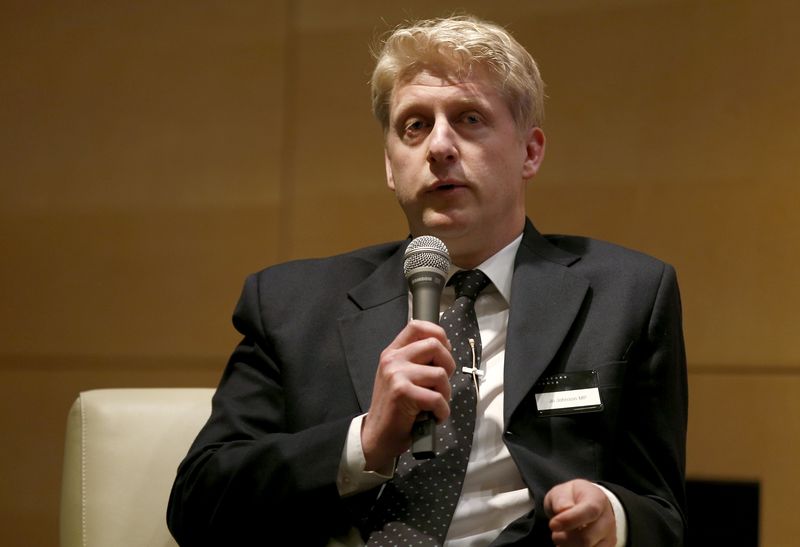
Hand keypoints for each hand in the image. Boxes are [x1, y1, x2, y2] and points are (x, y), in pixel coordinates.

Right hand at [361, 320, 454, 470]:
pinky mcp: (402, 392)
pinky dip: (442, 411)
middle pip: (435, 345)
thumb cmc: (395, 409)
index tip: (444, 352)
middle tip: (441, 385)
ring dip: (445, 393)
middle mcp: (393, 359)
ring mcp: (396, 374)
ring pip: (440, 374)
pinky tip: (433, 417)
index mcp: (393, 353)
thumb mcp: (400, 377)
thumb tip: (445, 348)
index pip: (417, 326)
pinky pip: (437, 397)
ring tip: (435, 405)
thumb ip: (416, 361)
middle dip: (448, 366)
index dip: (438, 334)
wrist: (377, 436)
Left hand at [544, 479, 616, 546]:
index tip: (553, 524)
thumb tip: (563, 510)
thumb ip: (561, 500)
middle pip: (586, 539)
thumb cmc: (572, 498)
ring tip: (562, 538)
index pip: (590, 511)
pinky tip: (569, 544)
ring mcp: (609, 538)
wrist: (587, 504)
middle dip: (563, 539)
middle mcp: (607, 521)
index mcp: (598, 500)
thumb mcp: (562, 492)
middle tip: (555, 533)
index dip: (569, 520)